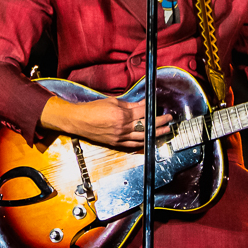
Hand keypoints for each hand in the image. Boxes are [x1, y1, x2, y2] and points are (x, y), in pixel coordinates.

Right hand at [45, 96, 171, 150]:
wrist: (78, 120)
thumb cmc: (92, 109)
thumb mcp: (111, 101)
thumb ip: (128, 104)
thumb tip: (142, 104)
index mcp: (122, 114)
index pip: (143, 112)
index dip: (154, 111)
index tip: (161, 110)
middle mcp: (122, 126)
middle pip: (146, 126)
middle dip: (160, 123)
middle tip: (169, 120)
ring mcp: (119, 136)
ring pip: (142, 137)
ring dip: (155, 134)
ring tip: (164, 132)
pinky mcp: (115, 143)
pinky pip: (132, 145)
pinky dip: (142, 144)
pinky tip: (148, 141)